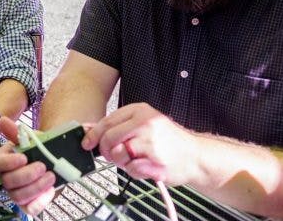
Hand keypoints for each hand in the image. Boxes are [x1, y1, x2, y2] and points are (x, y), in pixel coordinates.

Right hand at [0, 117, 57, 214]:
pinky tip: (49, 192)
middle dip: (26, 175)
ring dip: (36, 187)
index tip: (24, 157)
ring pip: (18, 196)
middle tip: (43, 166)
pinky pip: (29, 209)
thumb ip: (17, 131)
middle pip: (7, 182)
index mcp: (4, 159)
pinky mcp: (29, 203)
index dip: (8, 162)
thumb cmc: (41, 148)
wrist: (56, 158)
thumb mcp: (32, 137)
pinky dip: (40, 202)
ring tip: (51, 176)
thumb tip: (2, 120)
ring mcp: (17, 191)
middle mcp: (7, 177)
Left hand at [82, 103, 199, 185]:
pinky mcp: (155, 161)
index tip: (87, 143)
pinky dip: (135, 171)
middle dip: (106, 151)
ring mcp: (151, 142)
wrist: (195, 156)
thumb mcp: (143, 125)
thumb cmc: (168, 142)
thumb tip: (88, 130)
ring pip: (118, 154)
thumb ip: (117, 126)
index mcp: (140, 111)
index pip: (107, 121)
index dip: (93, 135)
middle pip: (109, 138)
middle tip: (114, 155)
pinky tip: (146, 166)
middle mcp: (146, 123)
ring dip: (122, 162)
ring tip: (135, 159)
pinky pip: (131, 169)